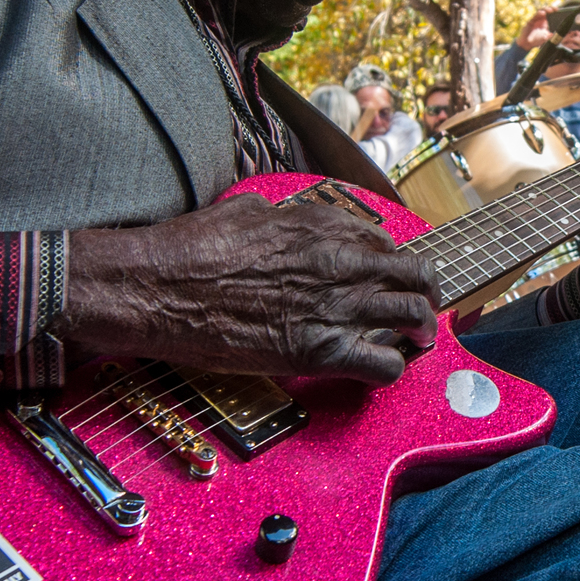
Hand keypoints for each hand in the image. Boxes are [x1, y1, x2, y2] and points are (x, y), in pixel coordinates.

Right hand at [59, 194, 438, 383]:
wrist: (155, 287)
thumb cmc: (188, 249)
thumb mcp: (243, 210)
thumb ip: (280, 216)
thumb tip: (283, 218)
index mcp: (321, 225)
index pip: (386, 243)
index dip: (394, 264)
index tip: (391, 277)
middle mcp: (338, 262)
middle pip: (414, 275)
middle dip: (425, 293)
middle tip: (422, 308)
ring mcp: (333, 307)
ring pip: (412, 317)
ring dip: (419, 331)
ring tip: (415, 340)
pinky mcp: (319, 351)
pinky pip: (384, 365)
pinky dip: (389, 370)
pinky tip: (376, 369)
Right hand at [514, 6, 561, 51]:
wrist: (527, 44)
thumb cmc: (537, 40)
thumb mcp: (545, 38)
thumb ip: (548, 36)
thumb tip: (552, 34)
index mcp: (545, 22)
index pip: (550, 14)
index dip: (553, 11)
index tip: (558, 10)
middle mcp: (540, 20)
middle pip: (545, 11)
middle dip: (550, 9)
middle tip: (555, 9)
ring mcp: (535, 20)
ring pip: (540, 11)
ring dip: (545, 10)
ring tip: (550, 10)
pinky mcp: (530, 21)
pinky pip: (534, 16)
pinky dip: (539, 14)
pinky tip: (543, 13)